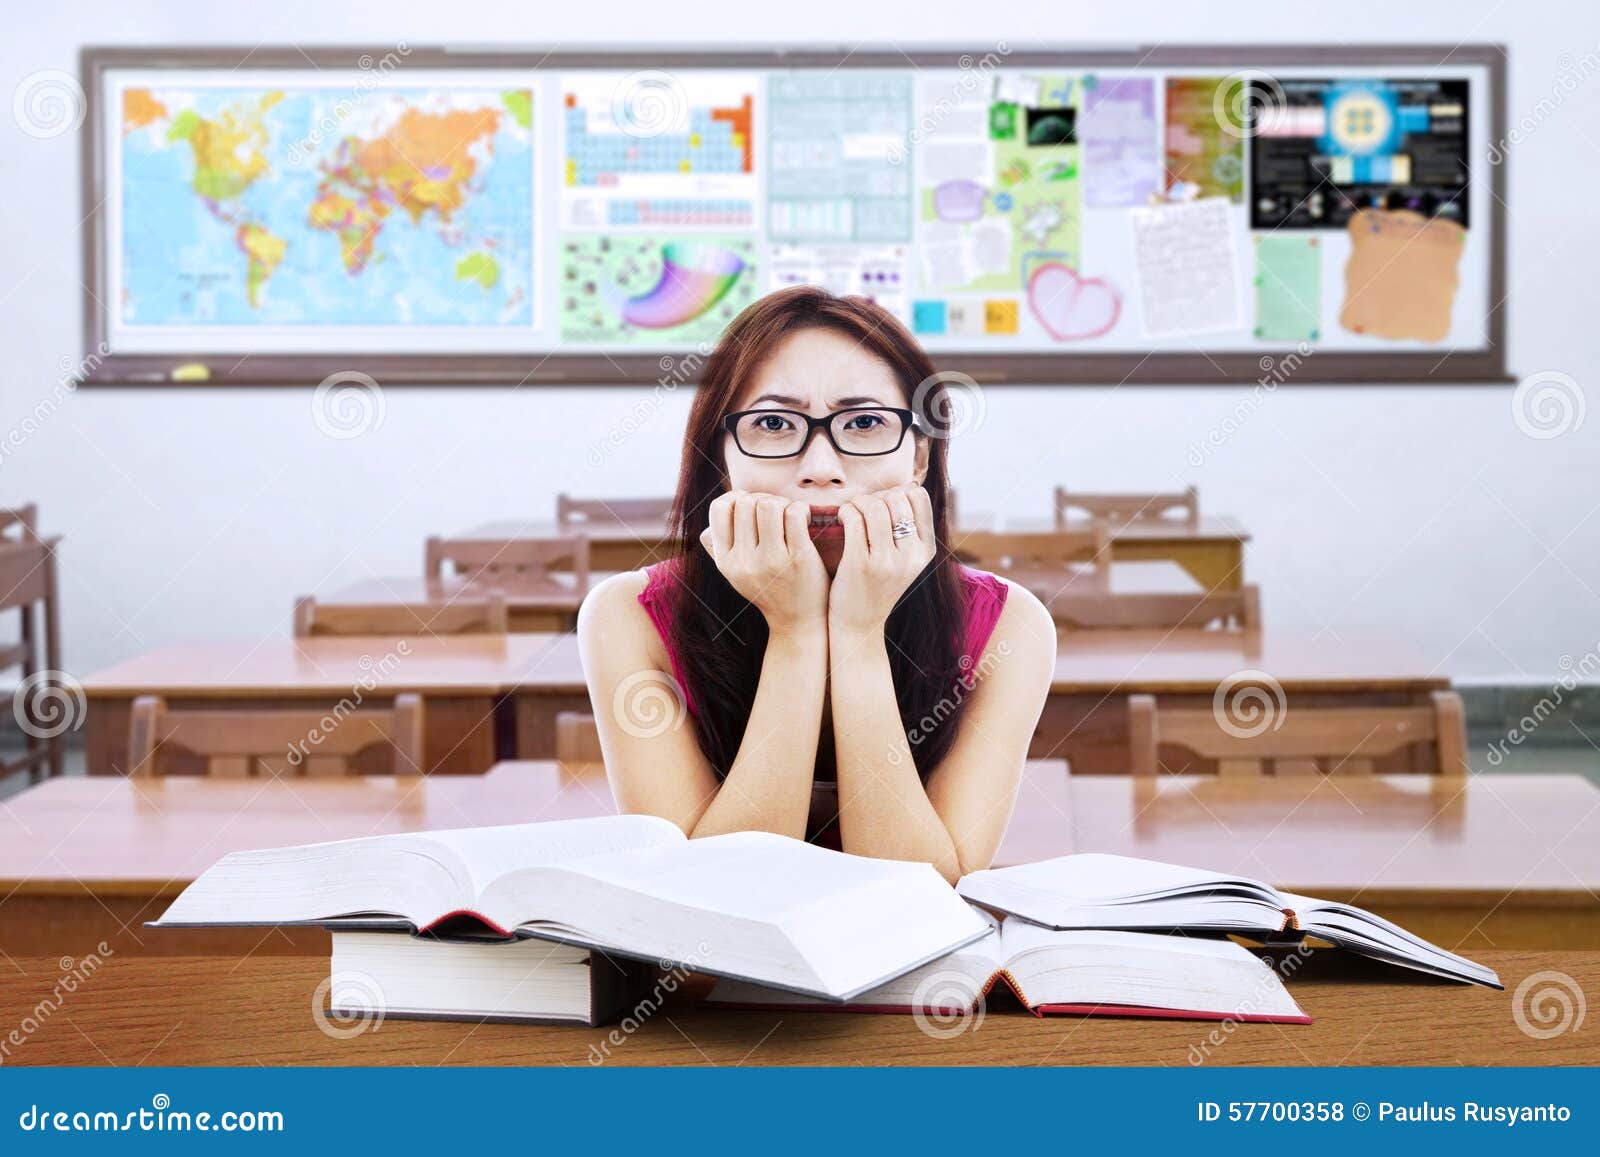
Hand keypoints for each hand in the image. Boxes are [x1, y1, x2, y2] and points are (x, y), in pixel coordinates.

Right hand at [698, 489, 829, 635]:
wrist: (797, 622)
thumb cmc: (768, 591)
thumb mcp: (735, 575)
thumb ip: (718, 551)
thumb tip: (706, 529)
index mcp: (726, 561)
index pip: (720, 509)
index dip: (736, 498)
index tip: (752, 507)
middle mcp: (744, 561)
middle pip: (747, 502)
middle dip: (763, 499)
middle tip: (777, 511)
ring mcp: (771, 560)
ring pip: (769, 505)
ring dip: (782, 503)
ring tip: (790, 515)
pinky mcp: (798, 558)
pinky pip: (794, 514)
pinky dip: (800, 509)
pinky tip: (804, 520)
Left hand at [827, 483, 936, 636]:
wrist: (858, 626)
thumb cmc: (877, 586)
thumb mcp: (904, 560)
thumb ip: (908, 527)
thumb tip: (909, 485)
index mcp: (925, 551)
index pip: (919, 498)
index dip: (898, 492)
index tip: (883, 504)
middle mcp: (911, 557)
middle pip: (896, 499)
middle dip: (876, 496)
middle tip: (862, 508)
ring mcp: (886, 561)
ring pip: (874, 506)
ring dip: (858, 502)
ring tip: (851, 512)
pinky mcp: (860, 564)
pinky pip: (854, 518)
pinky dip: (846, 511)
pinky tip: (842, 519)